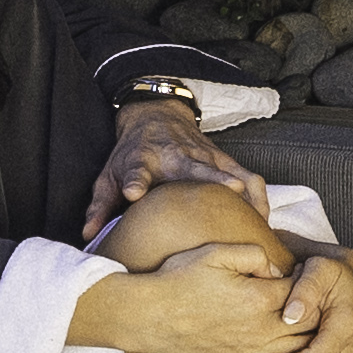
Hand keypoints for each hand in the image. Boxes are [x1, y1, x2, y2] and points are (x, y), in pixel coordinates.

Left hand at [86, 98, 252, 233]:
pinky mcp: (224, 159)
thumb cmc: (132, 154)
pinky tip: (264, 221)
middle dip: (211, 177)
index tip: (134, 192)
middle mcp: (175, 157)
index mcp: (142, 161)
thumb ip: (101, 206)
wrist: (155, 117)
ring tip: (257, 222)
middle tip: (228, 191)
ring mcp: (204, 157)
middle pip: (194, 167)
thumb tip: (88, 235)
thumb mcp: (110, 175)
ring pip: (228, 172)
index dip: (134, 181)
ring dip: (244, 193)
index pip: (136, 171)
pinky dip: (259, 197)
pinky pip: (248, 177)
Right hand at [91, 240, 325, 352]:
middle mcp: (259, 331)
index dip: (311, 284)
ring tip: (304, 327)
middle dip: (317, 315)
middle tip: (313, 304)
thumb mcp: (215, 252)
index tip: (306, 278)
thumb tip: (278, 270)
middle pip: (310, 328)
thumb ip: (254, 253)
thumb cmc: (178, 279)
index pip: (306, 294)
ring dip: (307, 343)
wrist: (146, 317)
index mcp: (258, 299)